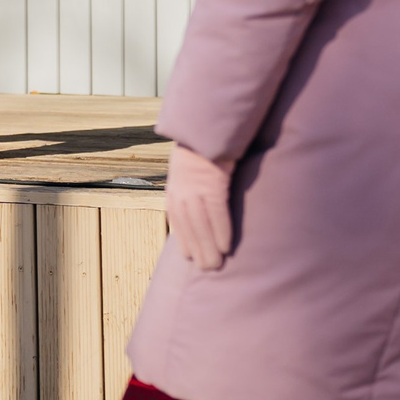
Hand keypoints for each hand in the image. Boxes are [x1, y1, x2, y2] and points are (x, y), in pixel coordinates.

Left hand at [164, 143, 234, 271]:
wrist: (206, 129)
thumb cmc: (200, 150)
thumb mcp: (186, 170)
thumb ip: (189, 187)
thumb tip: (196, 204)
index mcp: (174, 191)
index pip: (177, 222)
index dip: (184, 240)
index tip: (190, 257)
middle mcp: (181, 193)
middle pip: (190, 228)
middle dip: (198, 250)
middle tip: (209, 269)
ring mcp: (196, 190)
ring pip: (202, 226)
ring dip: (209, 248)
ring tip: (217, 265)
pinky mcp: (212, 185)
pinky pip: (217, 214)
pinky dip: (221, 231)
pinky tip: (226, 246)